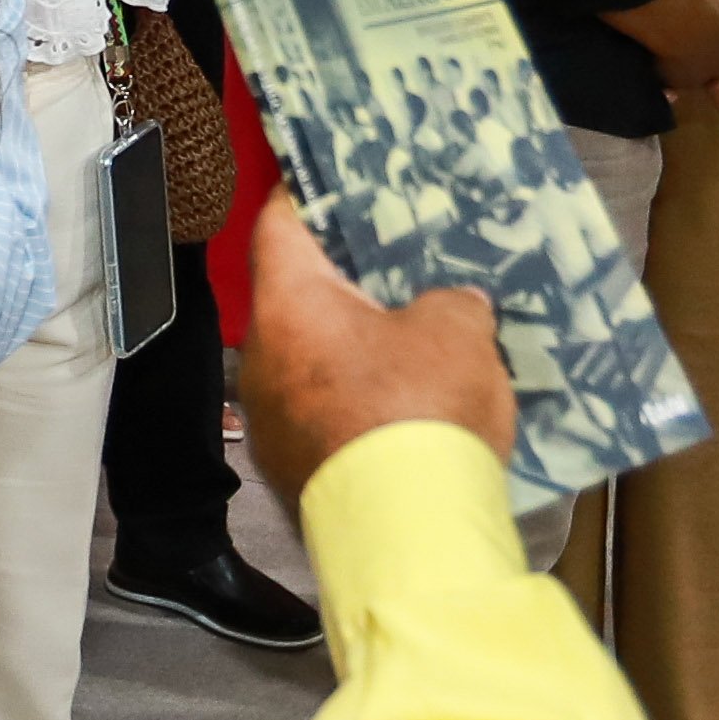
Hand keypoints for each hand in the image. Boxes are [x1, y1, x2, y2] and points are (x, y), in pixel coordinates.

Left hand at [228, 187, 507, 512]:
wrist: (408, 538)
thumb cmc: (420, 414)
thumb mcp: (458, 330)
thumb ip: (451, 303)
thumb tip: (452, 306)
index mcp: (287, 307)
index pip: (279, 227)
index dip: (304, 197)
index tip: (323, 181)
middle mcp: (260, 362)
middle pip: (297, 302)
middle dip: (346, 288)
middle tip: (394, 271)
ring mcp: (271, 427)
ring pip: (310, 367)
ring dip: (354, 356)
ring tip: (415, 346)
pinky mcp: (294, 479)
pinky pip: (323, 423)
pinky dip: (358, 411)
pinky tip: (409, 414)